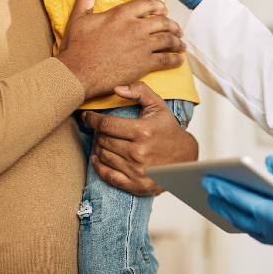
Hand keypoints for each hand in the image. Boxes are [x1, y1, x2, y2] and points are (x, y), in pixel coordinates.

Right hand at [57, 0, 185, 98]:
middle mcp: (135, 28)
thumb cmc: (76, 47)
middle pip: (163, 21)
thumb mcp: (79, 17)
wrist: (77, 73)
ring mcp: (142, 46)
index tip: (164, 10)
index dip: (159, 5)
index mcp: (121, 14)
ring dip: (177, 42)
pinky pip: (167, 59)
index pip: (148, 2)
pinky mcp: (144, 64)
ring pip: (168, 39)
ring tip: (181, 44)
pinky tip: (179, 60)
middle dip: (172, 25)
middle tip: (177, 30)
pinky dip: (175, 59)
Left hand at [82, 83, 198, 195]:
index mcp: (142, 131)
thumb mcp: (158, 106)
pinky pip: (108, 176)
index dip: (92, 119)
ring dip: (98, 147)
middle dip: (98, 133)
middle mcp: (138, 152)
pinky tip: (97, 159)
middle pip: (103, 140)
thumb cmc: (169, 130)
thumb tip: (116, 89)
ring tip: (102, 141)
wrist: (185, 157)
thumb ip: (139, 91)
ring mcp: (136, 170)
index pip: (106, 124)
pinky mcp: (136, 184)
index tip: (87, 116)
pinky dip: (99, 166)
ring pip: (103, 156)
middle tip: (100, 129)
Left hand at [203, 156, 272, 273]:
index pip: (240, 200)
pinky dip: (248, 220)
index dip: (223, 188)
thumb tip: (269, 164)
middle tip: (207, 189)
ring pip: (247, 223)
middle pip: (238, 214)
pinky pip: (258, 230)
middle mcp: (271, 230)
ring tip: (221, 202)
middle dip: (221, 201)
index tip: (207, 179)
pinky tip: (249, 215)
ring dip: (232, 212)